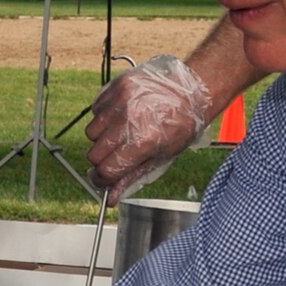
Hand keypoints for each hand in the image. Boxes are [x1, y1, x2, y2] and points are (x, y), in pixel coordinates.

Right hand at [84, 54, 213, 203]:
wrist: (194, 89)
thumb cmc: (182, 126)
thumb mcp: (162, 157)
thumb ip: (132, 177)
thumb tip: (110, 199)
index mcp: (144, 142)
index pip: (106, 170)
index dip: (102, 179)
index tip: (103, 178)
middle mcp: (129, 121)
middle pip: (94, 153)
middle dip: (102, 159)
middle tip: (117, 154)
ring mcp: (121, 101)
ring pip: (91, 132)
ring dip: (102, 137)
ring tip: (121, 131)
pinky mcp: (117, 86)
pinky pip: (96, 110)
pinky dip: (104, 116)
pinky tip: (122, 115)